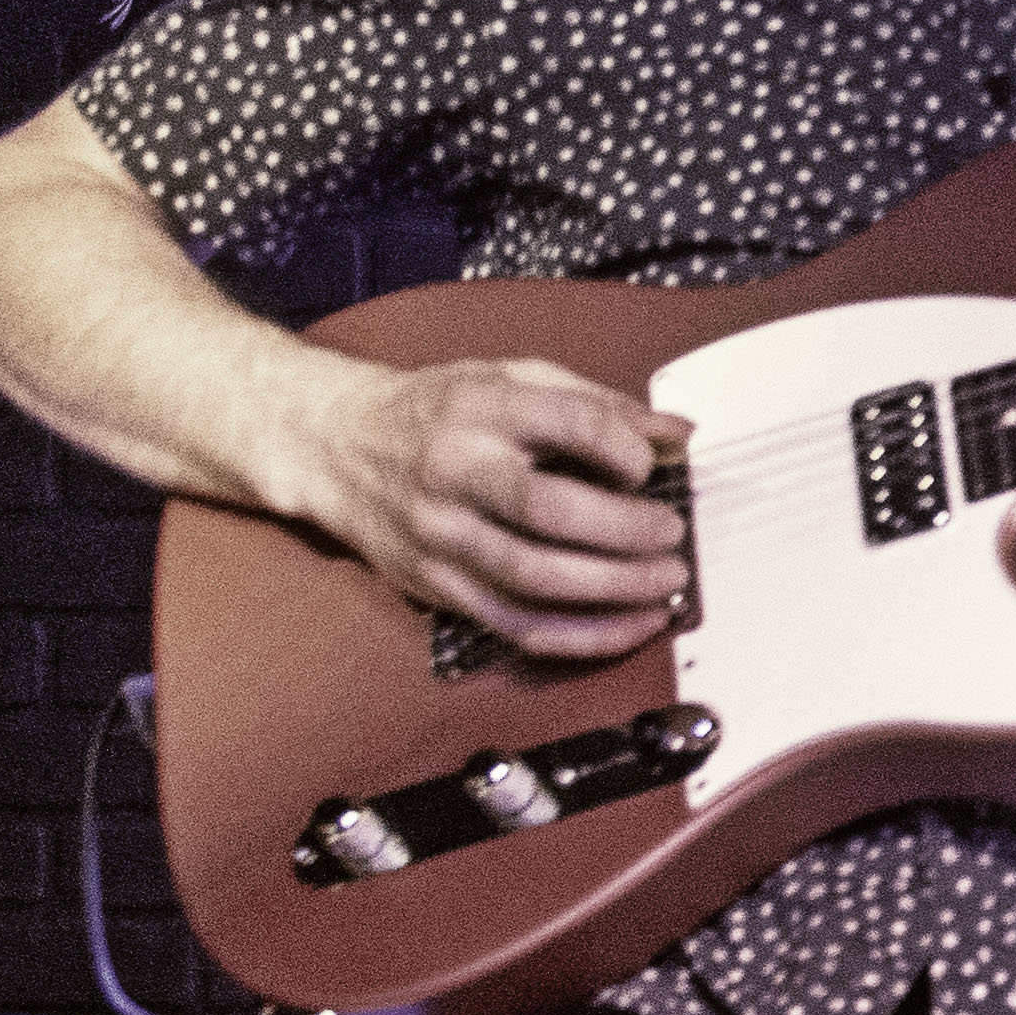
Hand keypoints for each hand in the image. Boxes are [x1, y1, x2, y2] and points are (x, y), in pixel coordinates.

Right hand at [294, 355, 692, 663]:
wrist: (336, 447)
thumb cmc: (436, 411)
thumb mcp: (510, 379)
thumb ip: (597, 404)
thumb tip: (679, 432)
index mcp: (481, 411)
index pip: (572, 426)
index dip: (627, 450)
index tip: (650, 465)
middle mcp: (456, 474)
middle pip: (553, 512)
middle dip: (629, 531)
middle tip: (672, 535)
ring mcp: (442, 537)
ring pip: (538, 579)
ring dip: (617, 589)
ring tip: (666, 582)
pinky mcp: (438, 587)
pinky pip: (519, 627)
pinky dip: (585, 635)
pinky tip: (631, 624)